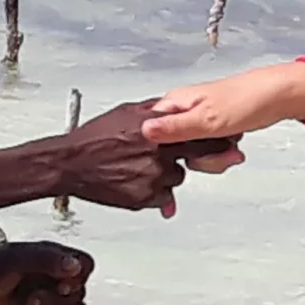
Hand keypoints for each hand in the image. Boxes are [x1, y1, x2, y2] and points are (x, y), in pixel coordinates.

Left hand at [0, 241, 91, 304]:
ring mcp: (51, 299)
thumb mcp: (17, 258)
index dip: (79, 278)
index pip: (84, 264)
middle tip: (32, 301)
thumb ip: (46, 259)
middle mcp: (56, 277)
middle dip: (57, 302)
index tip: (62, 286)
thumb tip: (74, 267)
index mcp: (54, 257)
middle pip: (80, 292)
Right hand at [60, 100, 238, 216]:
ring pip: (177, 178)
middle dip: (209, 158)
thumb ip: (155, 111)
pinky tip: (139, 182)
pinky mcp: (143, 197)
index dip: (218, 137)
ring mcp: (152, 177)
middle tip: (225, 157)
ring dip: (169, 174)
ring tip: (145, 168)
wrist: (70, 163)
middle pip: (197, 158)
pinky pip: (162, 197)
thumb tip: (171, 107)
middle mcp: (159, 153)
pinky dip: (156, 192)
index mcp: (157, 129)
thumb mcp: (128, 112)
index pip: (199, 133)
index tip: (234, 139)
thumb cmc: (94, 137)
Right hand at [141, 62, 304, 148]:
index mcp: (174, 104)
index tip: (177, 165)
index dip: (161, 154)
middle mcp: (182, 112)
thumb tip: (144, 131)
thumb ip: (175, 128)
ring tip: (232, 153)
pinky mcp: (211, 130)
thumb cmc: (245, 99)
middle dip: (198, 160)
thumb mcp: (206, 119)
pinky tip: (233, 153)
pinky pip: (206, 153)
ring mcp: (197, 122)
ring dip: (213, 160)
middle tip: (216, 157)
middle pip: (173, 150)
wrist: (277, 97)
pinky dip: (221, 157)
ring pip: (192, 155)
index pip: (151, 133)